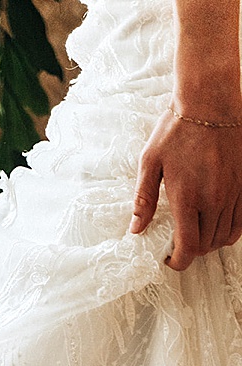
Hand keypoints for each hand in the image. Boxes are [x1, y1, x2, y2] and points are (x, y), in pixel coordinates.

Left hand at [130, 108, 241, 269]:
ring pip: (226, 235)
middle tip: (178, 245)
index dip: (178, 262)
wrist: (211, 100)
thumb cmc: (177, 129)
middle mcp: (215, 198)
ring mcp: (234, 191)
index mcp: (187, 197)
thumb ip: (143, 199)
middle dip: (191, 251)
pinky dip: (229, 229)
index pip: (189, 247)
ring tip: (196, 234)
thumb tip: (136, 229)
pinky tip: (215, 222)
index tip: (169, 260)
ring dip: (210, 242)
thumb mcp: (150, 163)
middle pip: (207, 245)